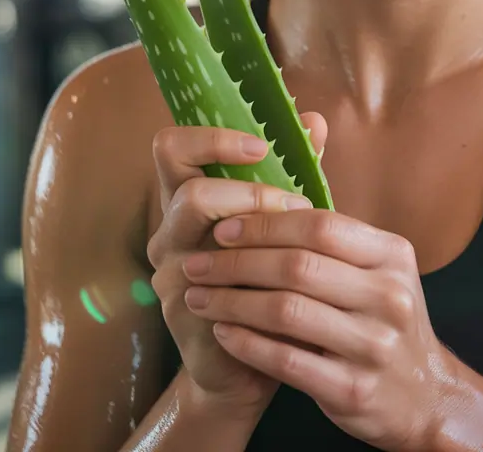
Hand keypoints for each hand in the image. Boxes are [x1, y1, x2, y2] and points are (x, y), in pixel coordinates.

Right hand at [146, 115, 327, 419]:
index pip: (172, 149)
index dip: (211, 139)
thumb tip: (313, 119)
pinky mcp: (185, 312)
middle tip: (293, 203)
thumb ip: (292, 171)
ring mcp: (171, 273)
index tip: (260, 146)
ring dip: (257, 227)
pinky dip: (258, 273)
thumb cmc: (270, 282)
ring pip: (198, 232)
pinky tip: (291, 281)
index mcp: (187, 201)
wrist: (252, 363)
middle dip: (248, 191)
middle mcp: (169, 232)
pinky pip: (214, 281)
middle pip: (185, 188)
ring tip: (299, 245)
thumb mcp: (282, 222)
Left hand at [180, 208, 457, 450]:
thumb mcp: (378, 270)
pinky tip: (222, 332)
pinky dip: (247, 343)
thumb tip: (263, 202)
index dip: (266, 224)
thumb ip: (332, 241)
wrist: (425, 396)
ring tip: (199, 296)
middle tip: (198, 263)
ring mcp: (375, 345)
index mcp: (392, 254)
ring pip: (287, 312)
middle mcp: (389, 295)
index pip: (320, 225)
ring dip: (232, 301)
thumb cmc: (383, 320)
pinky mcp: (354, 389)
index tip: (224, 227)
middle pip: (298, 266)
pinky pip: (287, 361)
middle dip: (237, 262)